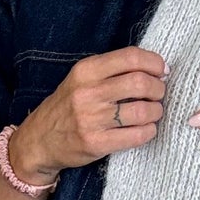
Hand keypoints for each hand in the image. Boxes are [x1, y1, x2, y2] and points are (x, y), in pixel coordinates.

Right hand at [11, 46, 168, 180]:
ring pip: (143, 110)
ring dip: (156, 112)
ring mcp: (91, 119)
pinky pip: (137, 135)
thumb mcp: (81, 79)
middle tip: (158, 94)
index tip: (161, 71)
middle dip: (158, 89)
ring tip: (152, 113)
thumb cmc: (67, 106)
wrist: (39, 140)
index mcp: (86, 70)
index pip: (131, 57)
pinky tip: (145, 129)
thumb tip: (157, 69)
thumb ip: (112, 71)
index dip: (154, 63)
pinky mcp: (96, 143)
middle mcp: (88, 92)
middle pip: (141, 82)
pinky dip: (149, 131)